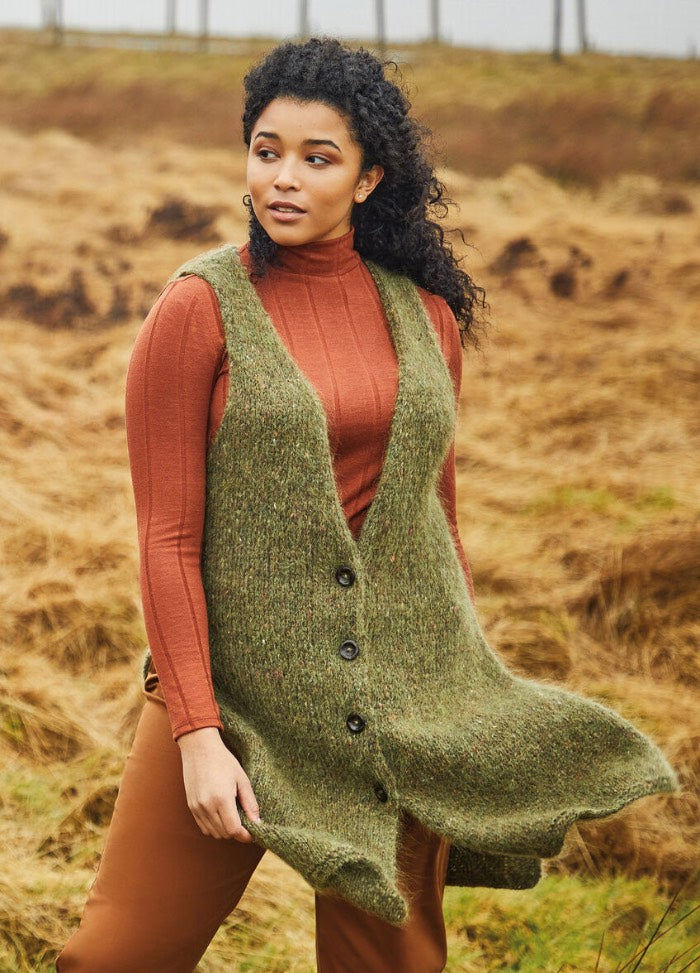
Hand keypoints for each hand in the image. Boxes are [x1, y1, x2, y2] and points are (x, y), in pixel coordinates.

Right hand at [177, 726, 260, 841]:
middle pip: (224, 834)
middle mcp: (207, 806)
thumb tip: (257, 822)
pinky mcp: (191, 806)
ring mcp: (196, 807)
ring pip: (213, 833)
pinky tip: (221, 815)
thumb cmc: (223, 760)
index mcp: (222, 798)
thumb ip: (250, 803)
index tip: (252, 833)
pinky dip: (213, 827)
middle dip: (237, 833)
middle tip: (245, 823)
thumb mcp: (241, 778)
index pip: (234, 830)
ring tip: (233, 818)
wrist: (199, 748)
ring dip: (225, 831)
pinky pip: (203, 827)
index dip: (245, 836)